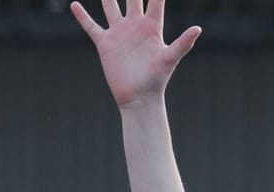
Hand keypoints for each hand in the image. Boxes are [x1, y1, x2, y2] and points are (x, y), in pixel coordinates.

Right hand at [70, 0, 200, 107]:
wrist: (139, 100)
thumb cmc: (156, 81)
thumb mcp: (169, 59)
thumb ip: (183, 43)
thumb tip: (198, 29)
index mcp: (152, 26)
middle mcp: (135, 25)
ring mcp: (119, 33)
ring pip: (111, 6)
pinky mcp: (106, 44)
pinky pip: (92, 26)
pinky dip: (83, 17)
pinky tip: (75, 5)